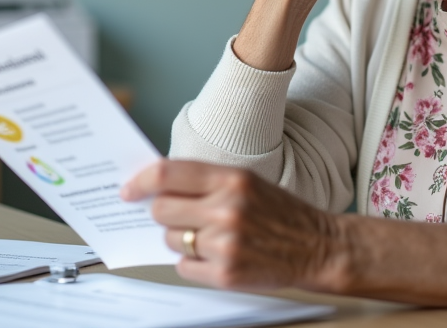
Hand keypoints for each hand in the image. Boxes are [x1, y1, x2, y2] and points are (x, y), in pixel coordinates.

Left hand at [120, 160, 340, 291]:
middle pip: (162, 209)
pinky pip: (184, 267)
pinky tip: (216, 256)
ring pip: (171, 239)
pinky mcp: (226, 273)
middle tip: (179, 217)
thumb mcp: (248, 182)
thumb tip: (157, 188)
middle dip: (163, 214)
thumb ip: (206, 182)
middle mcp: (226, 209)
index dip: (141, 181)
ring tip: (210, 237)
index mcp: (232, 179)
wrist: (318, 246)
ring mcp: (225, 243)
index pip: (168, 173)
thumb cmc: (281, 213)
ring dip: (182, 239)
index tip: (129, 190)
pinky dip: (194, 263)